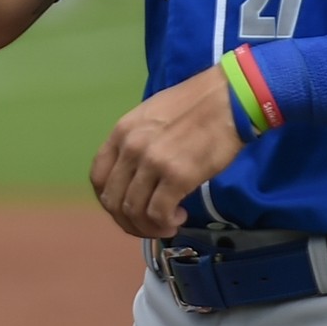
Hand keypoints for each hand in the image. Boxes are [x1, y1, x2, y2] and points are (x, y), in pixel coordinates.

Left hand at [88, 67, 245, 238]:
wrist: (229, 98)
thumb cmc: (195, 106)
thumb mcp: (151, 116)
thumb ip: (136, 142)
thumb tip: (135, 174)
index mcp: (121, 132)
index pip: (97, 178)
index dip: (109, 201)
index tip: (127, 209)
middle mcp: (131, 148)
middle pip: (112, 201)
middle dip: (129, 222)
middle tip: (149, 225)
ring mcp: (153, 162)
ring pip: (133, 211)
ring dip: (148, 227)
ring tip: (167, 224)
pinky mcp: (178, 176)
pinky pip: (159, 214)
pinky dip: (165, 224)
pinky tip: (179, 217)